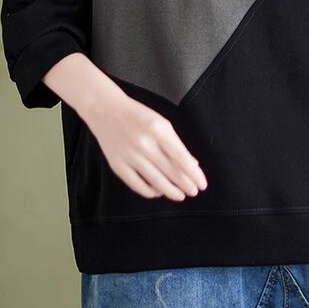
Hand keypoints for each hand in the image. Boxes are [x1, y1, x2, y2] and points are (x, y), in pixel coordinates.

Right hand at [83, 91, 207, 200]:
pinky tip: (159, 191)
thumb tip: (192, 165)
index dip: (193, 173)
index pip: (181, 157)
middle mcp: (144, 144)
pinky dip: (150, 191)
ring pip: (155, 181)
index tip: (202, 184)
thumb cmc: (139, 116)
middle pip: (169, 171)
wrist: (106, 111)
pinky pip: (137, 184)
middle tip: (194, 192)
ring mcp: (129, 156)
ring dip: (170, 191)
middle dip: (185, 184)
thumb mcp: (162, 123)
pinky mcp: (117, 165)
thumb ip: (176, 144)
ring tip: (181, 196)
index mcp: (158, 130)